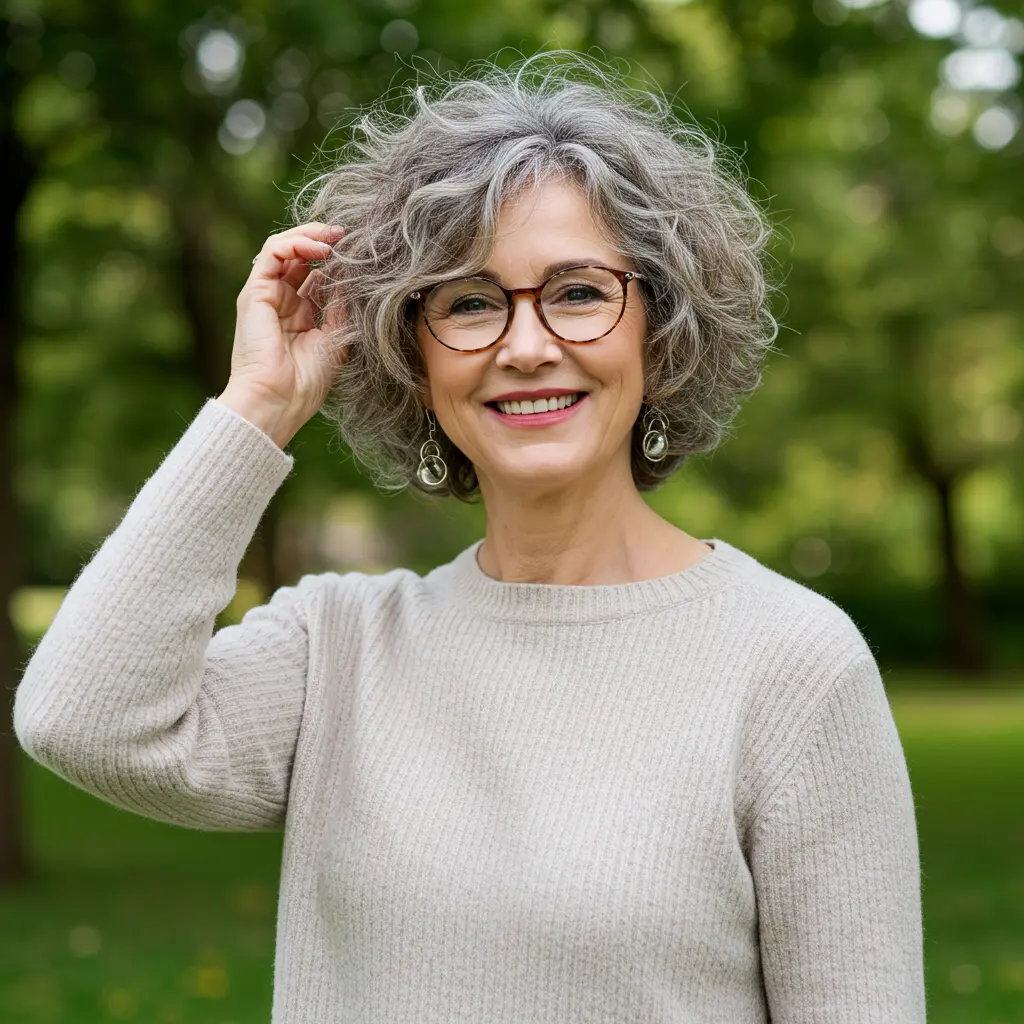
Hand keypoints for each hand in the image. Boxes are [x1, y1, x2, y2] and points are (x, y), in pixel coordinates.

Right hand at [223, 222, 346, 434]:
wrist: (278, 399)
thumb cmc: (306, 381)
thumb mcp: (336, 339)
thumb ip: (342, 307)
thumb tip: (354, 278)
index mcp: (302, 316)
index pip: (318, 277)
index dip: (339, 264)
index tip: (362, 255)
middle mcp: (283, 302)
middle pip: (302, 258)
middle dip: (326, 242)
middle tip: (350, 236)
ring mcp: (267, 295)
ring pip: (286, 248)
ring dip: (312, 236)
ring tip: (337, 237)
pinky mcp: (254, 291)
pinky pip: (273, 252)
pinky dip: (296, 242)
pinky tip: (321, 249)